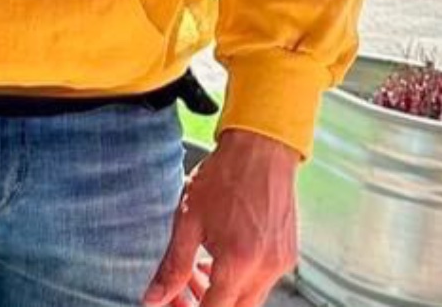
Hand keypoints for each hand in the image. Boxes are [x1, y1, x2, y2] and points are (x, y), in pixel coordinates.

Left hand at [144, 129, 299, 306]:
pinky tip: (219, 258)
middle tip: (181, 290)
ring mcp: (280, 264)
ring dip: (222, 295)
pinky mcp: (287, 256)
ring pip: (249, 300)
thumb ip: (172, 266)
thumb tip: (153, 299)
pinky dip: (239, 281)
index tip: (172, 303)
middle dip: (205, 306)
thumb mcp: (188, 220)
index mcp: (238, 263)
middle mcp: (265, 269)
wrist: (261, 150)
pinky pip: (262, 283)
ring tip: (197, 269)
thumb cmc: (223, 178)